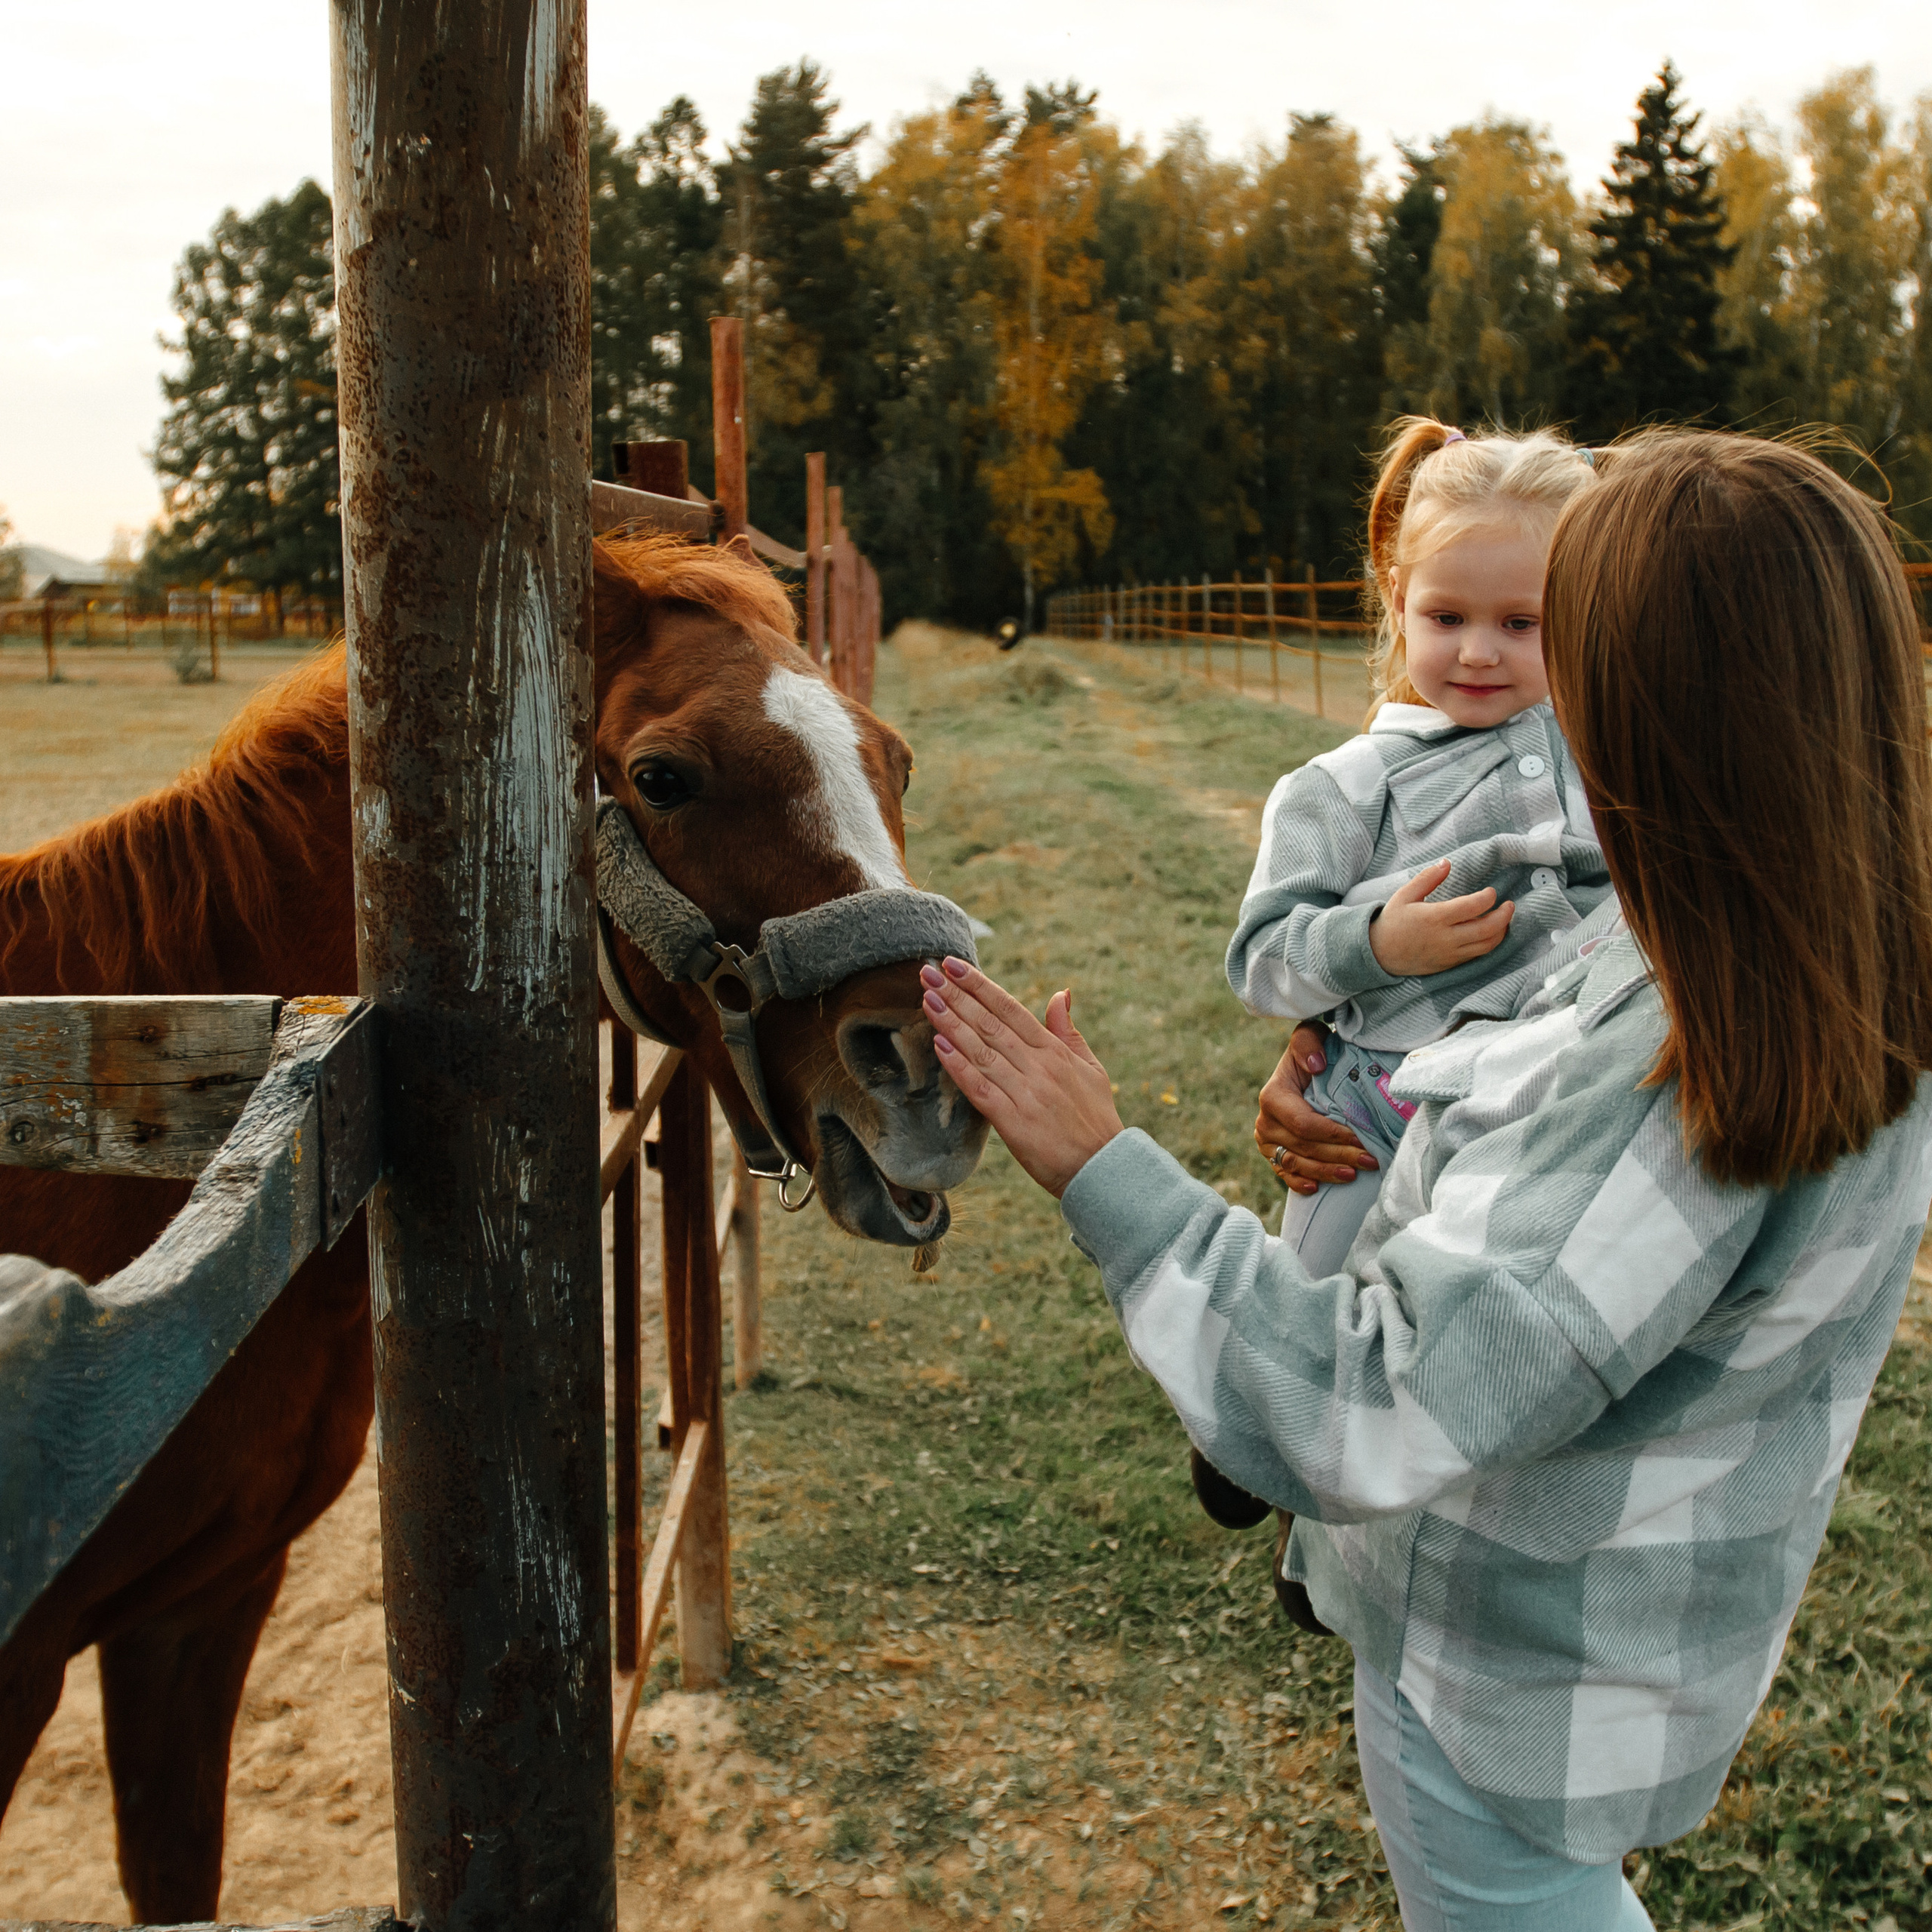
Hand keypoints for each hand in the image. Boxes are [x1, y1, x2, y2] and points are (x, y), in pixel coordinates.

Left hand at [919, 958, 1123, 1197]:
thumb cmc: (1095, 1118)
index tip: (954, 966)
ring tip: (927, 1000)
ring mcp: (1025, 1093)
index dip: (980, 986)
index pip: (1010, 1009)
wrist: (1103, 1168)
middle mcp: (1039, 1067)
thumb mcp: (1090, 1068)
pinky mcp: (1014, 1122)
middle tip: (928, 974)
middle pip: (990, 1024)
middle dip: (956, 996)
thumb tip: (1061, 993)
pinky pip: (981, 1089)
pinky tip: (939, 1047)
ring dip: (951, 1024)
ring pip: (981, 1051)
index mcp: (1054, 1051)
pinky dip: (959, 1067)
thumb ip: (1068, 1030)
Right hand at [1255, 1023, 1378, 1195]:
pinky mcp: (1272, 1154)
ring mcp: (1267, 1141)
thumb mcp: (1310, 1037)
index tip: (1361, 1138)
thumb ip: (1308, 1043)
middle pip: (1304, 1148)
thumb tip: (1316, 1066)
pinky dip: (1300, 1183)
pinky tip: (1317, 1189)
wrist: (1304, 1070)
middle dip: (1339, 1156)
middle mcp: (1265, 1121)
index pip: (1304, 1124)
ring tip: (1354, 1175)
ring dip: (1326, 1173)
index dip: (1333, 1135)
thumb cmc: (1314, 1054)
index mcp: (1273, 1096)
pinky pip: (1284, 1174)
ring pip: (1297, 1164)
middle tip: (1370, 1160)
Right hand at [1368, 858, 1513, 976]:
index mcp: (1434, 917)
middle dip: (1504, 916)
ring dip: (1501, 931)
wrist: (1380, 954)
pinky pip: (1477, 955)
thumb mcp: (1405, 895)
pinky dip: (1490, 943)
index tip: (1491, 891)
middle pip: (1487, 929)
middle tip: (1509, 905)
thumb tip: (1447, 862)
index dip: (1487, 898)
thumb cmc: (1393, 922)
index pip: (1472, 907)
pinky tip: (1491, 933)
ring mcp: (1450, 953)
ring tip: (1504, 919)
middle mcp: (1445, 937)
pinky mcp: (1451, 964)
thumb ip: (1428, 878)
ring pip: (1487, 945)